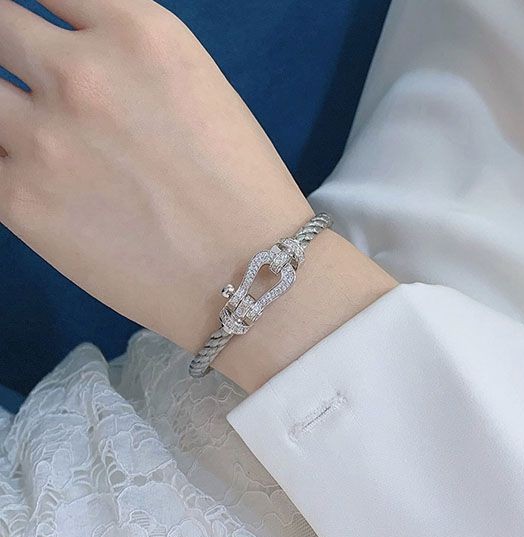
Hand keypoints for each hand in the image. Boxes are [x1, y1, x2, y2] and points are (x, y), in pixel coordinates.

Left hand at [0, 0, 395, 390]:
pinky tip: (34, 183)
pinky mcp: (19, 200)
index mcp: (139, 33)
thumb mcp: (198, 94)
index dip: (43, 17)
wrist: (248, 274)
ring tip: (44, 145)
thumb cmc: (243, 190)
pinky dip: (4, 164)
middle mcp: (80, 71)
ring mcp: (42, 136)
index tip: (39, 42)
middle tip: (32, 89)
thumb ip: (129, 69)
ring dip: (5, 113)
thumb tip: (78, 70)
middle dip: (9, 51)